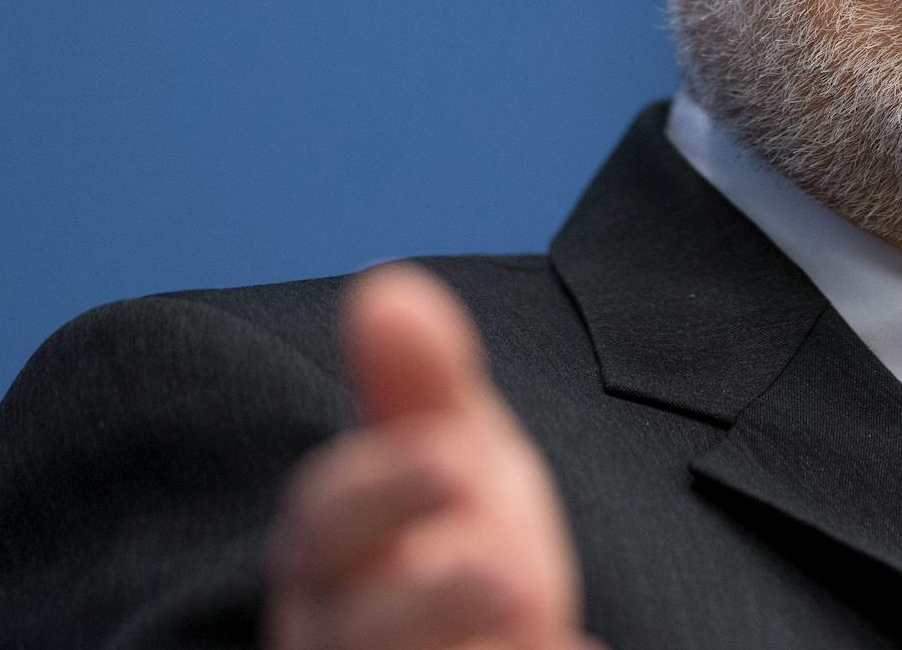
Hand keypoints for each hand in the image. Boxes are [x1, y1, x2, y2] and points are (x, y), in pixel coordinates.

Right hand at [266, 263, 598, 649]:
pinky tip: (577, 647)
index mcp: (331, 552)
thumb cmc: (449, 528)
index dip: (384, 489)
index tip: (453, 455)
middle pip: (351, 629)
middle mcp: (340, 632)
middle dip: (426, 599)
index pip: (325, 523)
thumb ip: (418, 384)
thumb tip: (384, 288)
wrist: (489, 635)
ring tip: (532, 600)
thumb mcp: (449, 449)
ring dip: (460, 643)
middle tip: (506, 568)